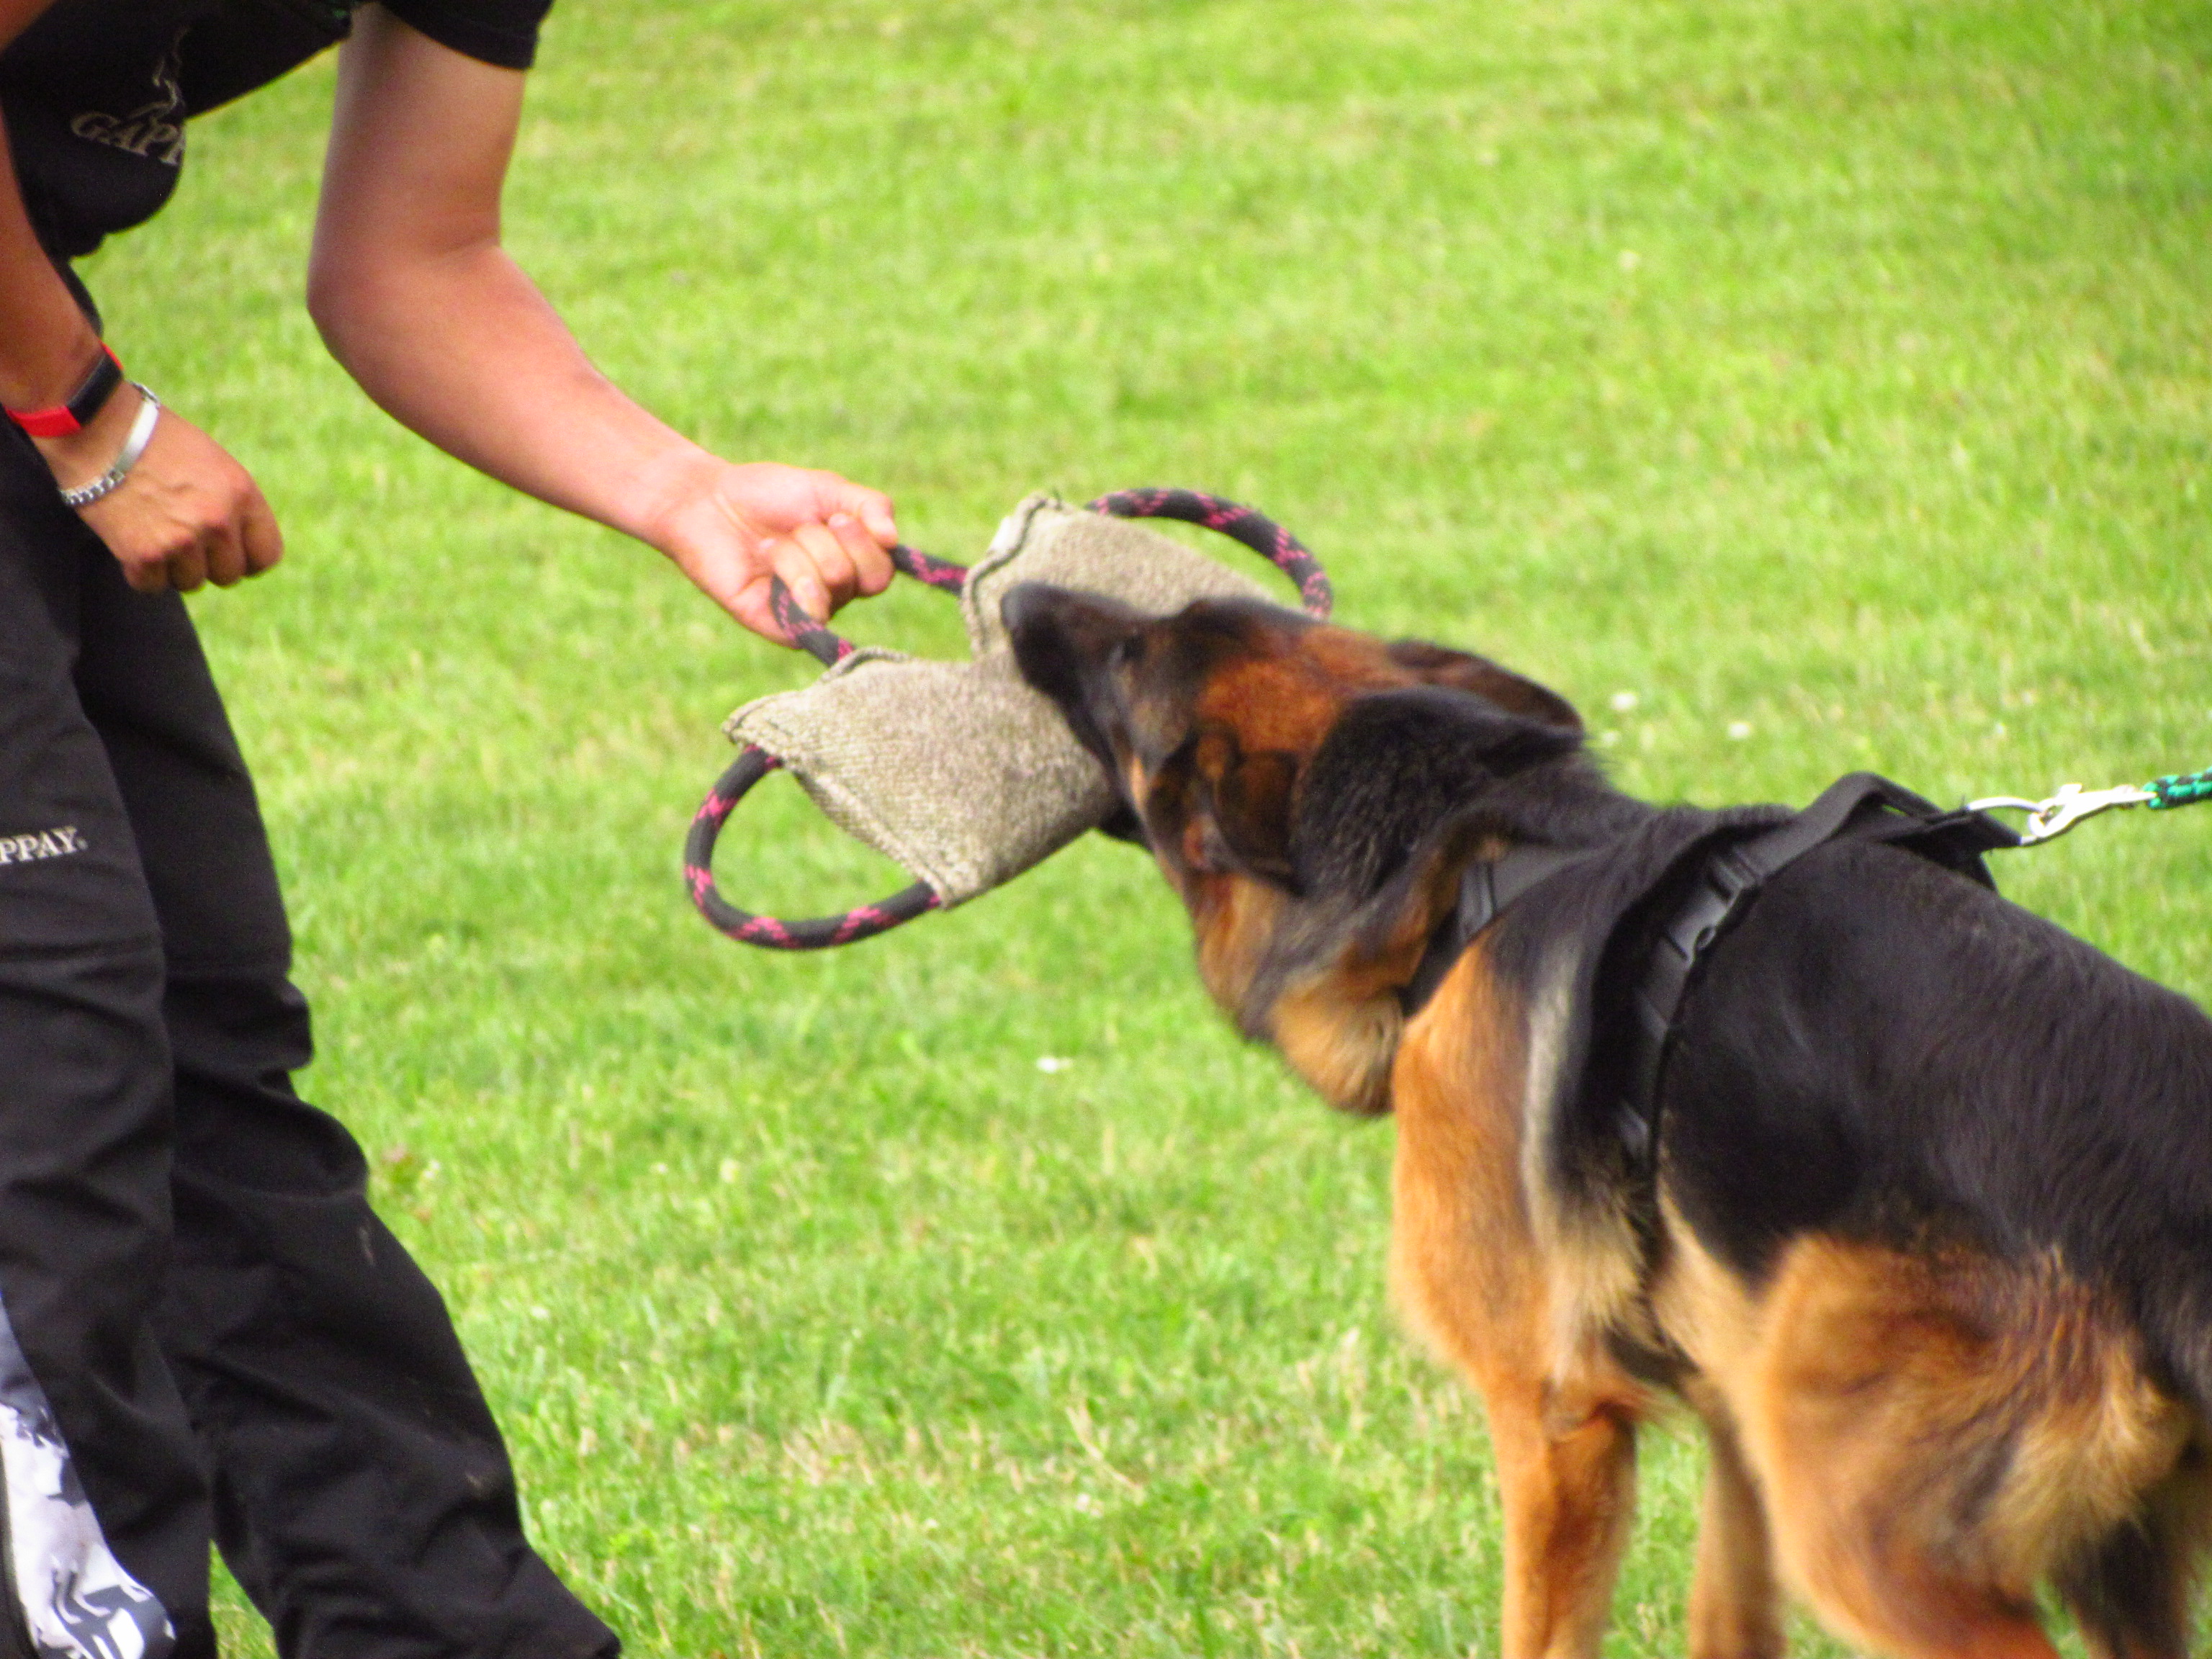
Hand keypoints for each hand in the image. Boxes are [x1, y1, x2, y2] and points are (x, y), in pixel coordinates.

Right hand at [36, 393, 282, 591]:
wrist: (99, 429)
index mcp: (242, 495)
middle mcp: (218, 521)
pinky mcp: (144, 554)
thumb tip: (239, 546)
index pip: (266, 556)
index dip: (248, 560)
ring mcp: (182, 540)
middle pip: (229, 575)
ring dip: (173, 567)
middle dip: (208, 564)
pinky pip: (151, 585)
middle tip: (184, 542)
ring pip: (190, 582)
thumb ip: (233, 505)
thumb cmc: (156, 440)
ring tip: (154, 532)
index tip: (232, 556)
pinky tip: (132, 541)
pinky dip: (141, 571)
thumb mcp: (214, 464)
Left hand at [643, 455, 897, 643]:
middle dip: (830, 541)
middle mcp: (836, 595)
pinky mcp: (783, 627)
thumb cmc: (769, 496)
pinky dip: (791, 578)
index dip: (864, 539)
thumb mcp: (830, 489)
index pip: (884, 570)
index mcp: (851, 565)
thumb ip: (871, 506)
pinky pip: (811, 613)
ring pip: (835, 584)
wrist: (710, 502)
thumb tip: (893, 540)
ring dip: (799, 551)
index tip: (835, 517)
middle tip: (797, 528)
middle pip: (867, 578)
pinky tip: (766, 565)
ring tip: (770, 545)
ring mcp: (810, 613)